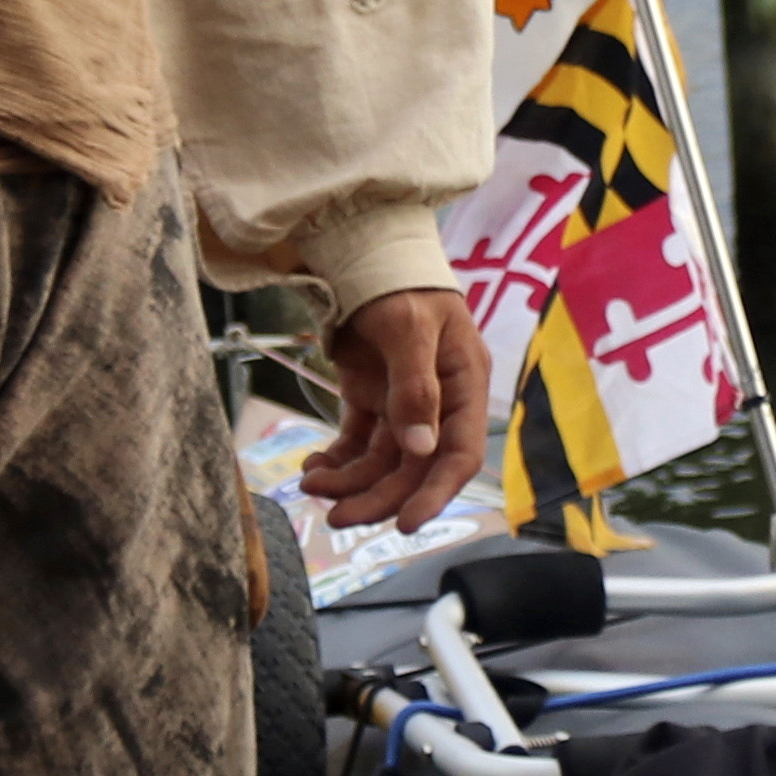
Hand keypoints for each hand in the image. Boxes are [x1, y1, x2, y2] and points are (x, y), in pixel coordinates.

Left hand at [299, 288, 493, 531]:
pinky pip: (356, 443)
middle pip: (412, 468)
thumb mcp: (410, 327)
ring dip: (349, 481)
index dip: (436, 494)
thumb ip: (415, 387)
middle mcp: (437, 402)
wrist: (363, 250)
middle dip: (376, 496)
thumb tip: (420, 448)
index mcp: (463, 385)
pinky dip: (336, 460)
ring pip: (381, 462)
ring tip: (312, 485)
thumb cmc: (400, 283)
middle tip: (336, 518)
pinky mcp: (370, 397)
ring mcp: (402, 402)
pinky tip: (313, 466)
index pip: (459, 454)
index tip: (405, 525)